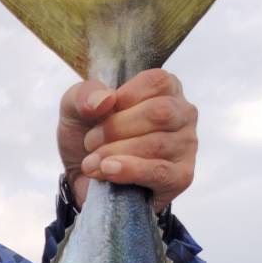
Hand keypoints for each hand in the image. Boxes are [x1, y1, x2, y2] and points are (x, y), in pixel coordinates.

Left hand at [57, 69, 197, 214]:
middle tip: (90, 142)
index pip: (157, 82)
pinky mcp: (181, 177)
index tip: (99, 114)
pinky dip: (130, 171)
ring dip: (115, 153)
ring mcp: (186, 147)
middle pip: (159, 113)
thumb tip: (105, 99)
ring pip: (157, 144)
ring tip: (91, 163)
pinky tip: (108, 171)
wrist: (82, 180)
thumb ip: (84, 95)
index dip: (124, 98)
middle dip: (116, 128)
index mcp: (166, 89)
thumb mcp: (75, 108)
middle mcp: (182, 114)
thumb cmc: (89, 137)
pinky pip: (160, 172)